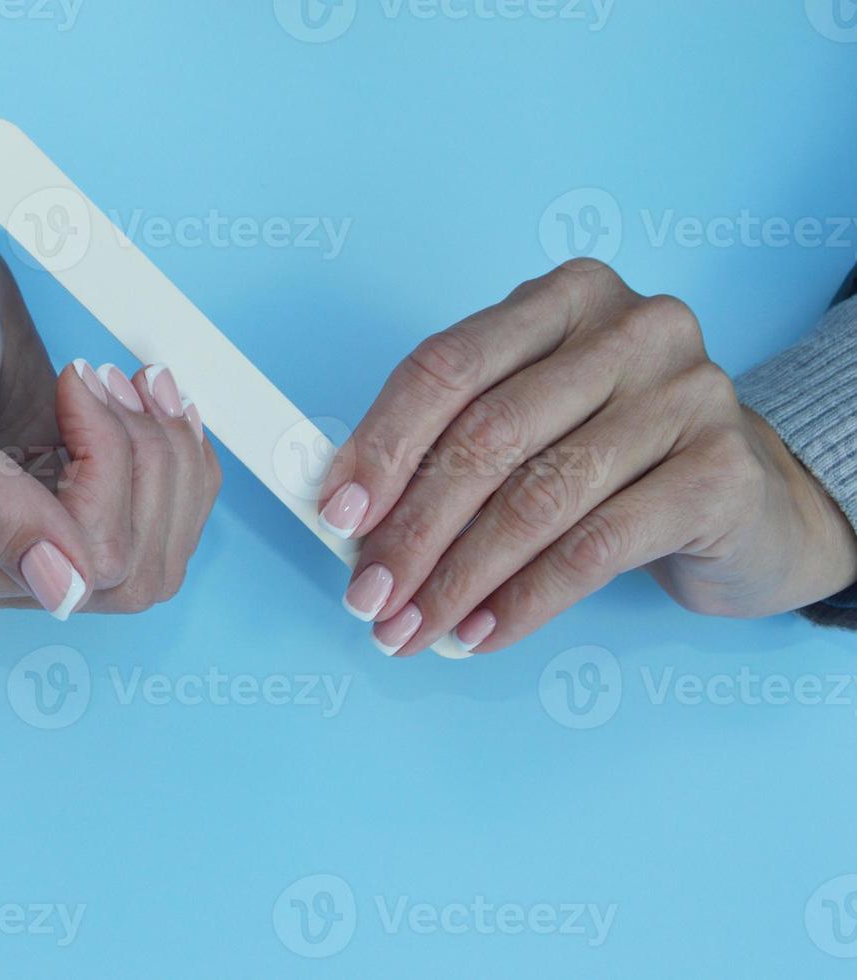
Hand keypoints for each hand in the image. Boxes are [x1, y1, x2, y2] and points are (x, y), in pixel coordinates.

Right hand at [0, 189, 219, 616]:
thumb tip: (59, 588)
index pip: (75, 571)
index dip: (104, 476)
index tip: (77, 384)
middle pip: (129, 574)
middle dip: (146, 466)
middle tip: (110, 379)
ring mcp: (35, 534)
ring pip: (157, 551)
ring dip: (167, 457)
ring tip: (128, 379)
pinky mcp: (71, 494)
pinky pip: (161, 516)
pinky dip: (176, 453)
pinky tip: (146, 397)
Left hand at [317, 258, 856, 655]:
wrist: (750, 498)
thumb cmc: (616, 457)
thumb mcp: (532, 423)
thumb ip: (451, 443)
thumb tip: (350, 512)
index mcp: (562, 298)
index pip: (446, 366)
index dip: (381, 445)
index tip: (338, 516)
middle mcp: (630, 328)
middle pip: (486, 436)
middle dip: (413, 529)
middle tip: (370, 597)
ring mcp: (685, 393)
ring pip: (536, 498)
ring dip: (458, 578)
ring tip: (414, 628)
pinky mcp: (720, 471)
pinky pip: (595, 548)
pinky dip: (524, 600)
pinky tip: (481, 632)